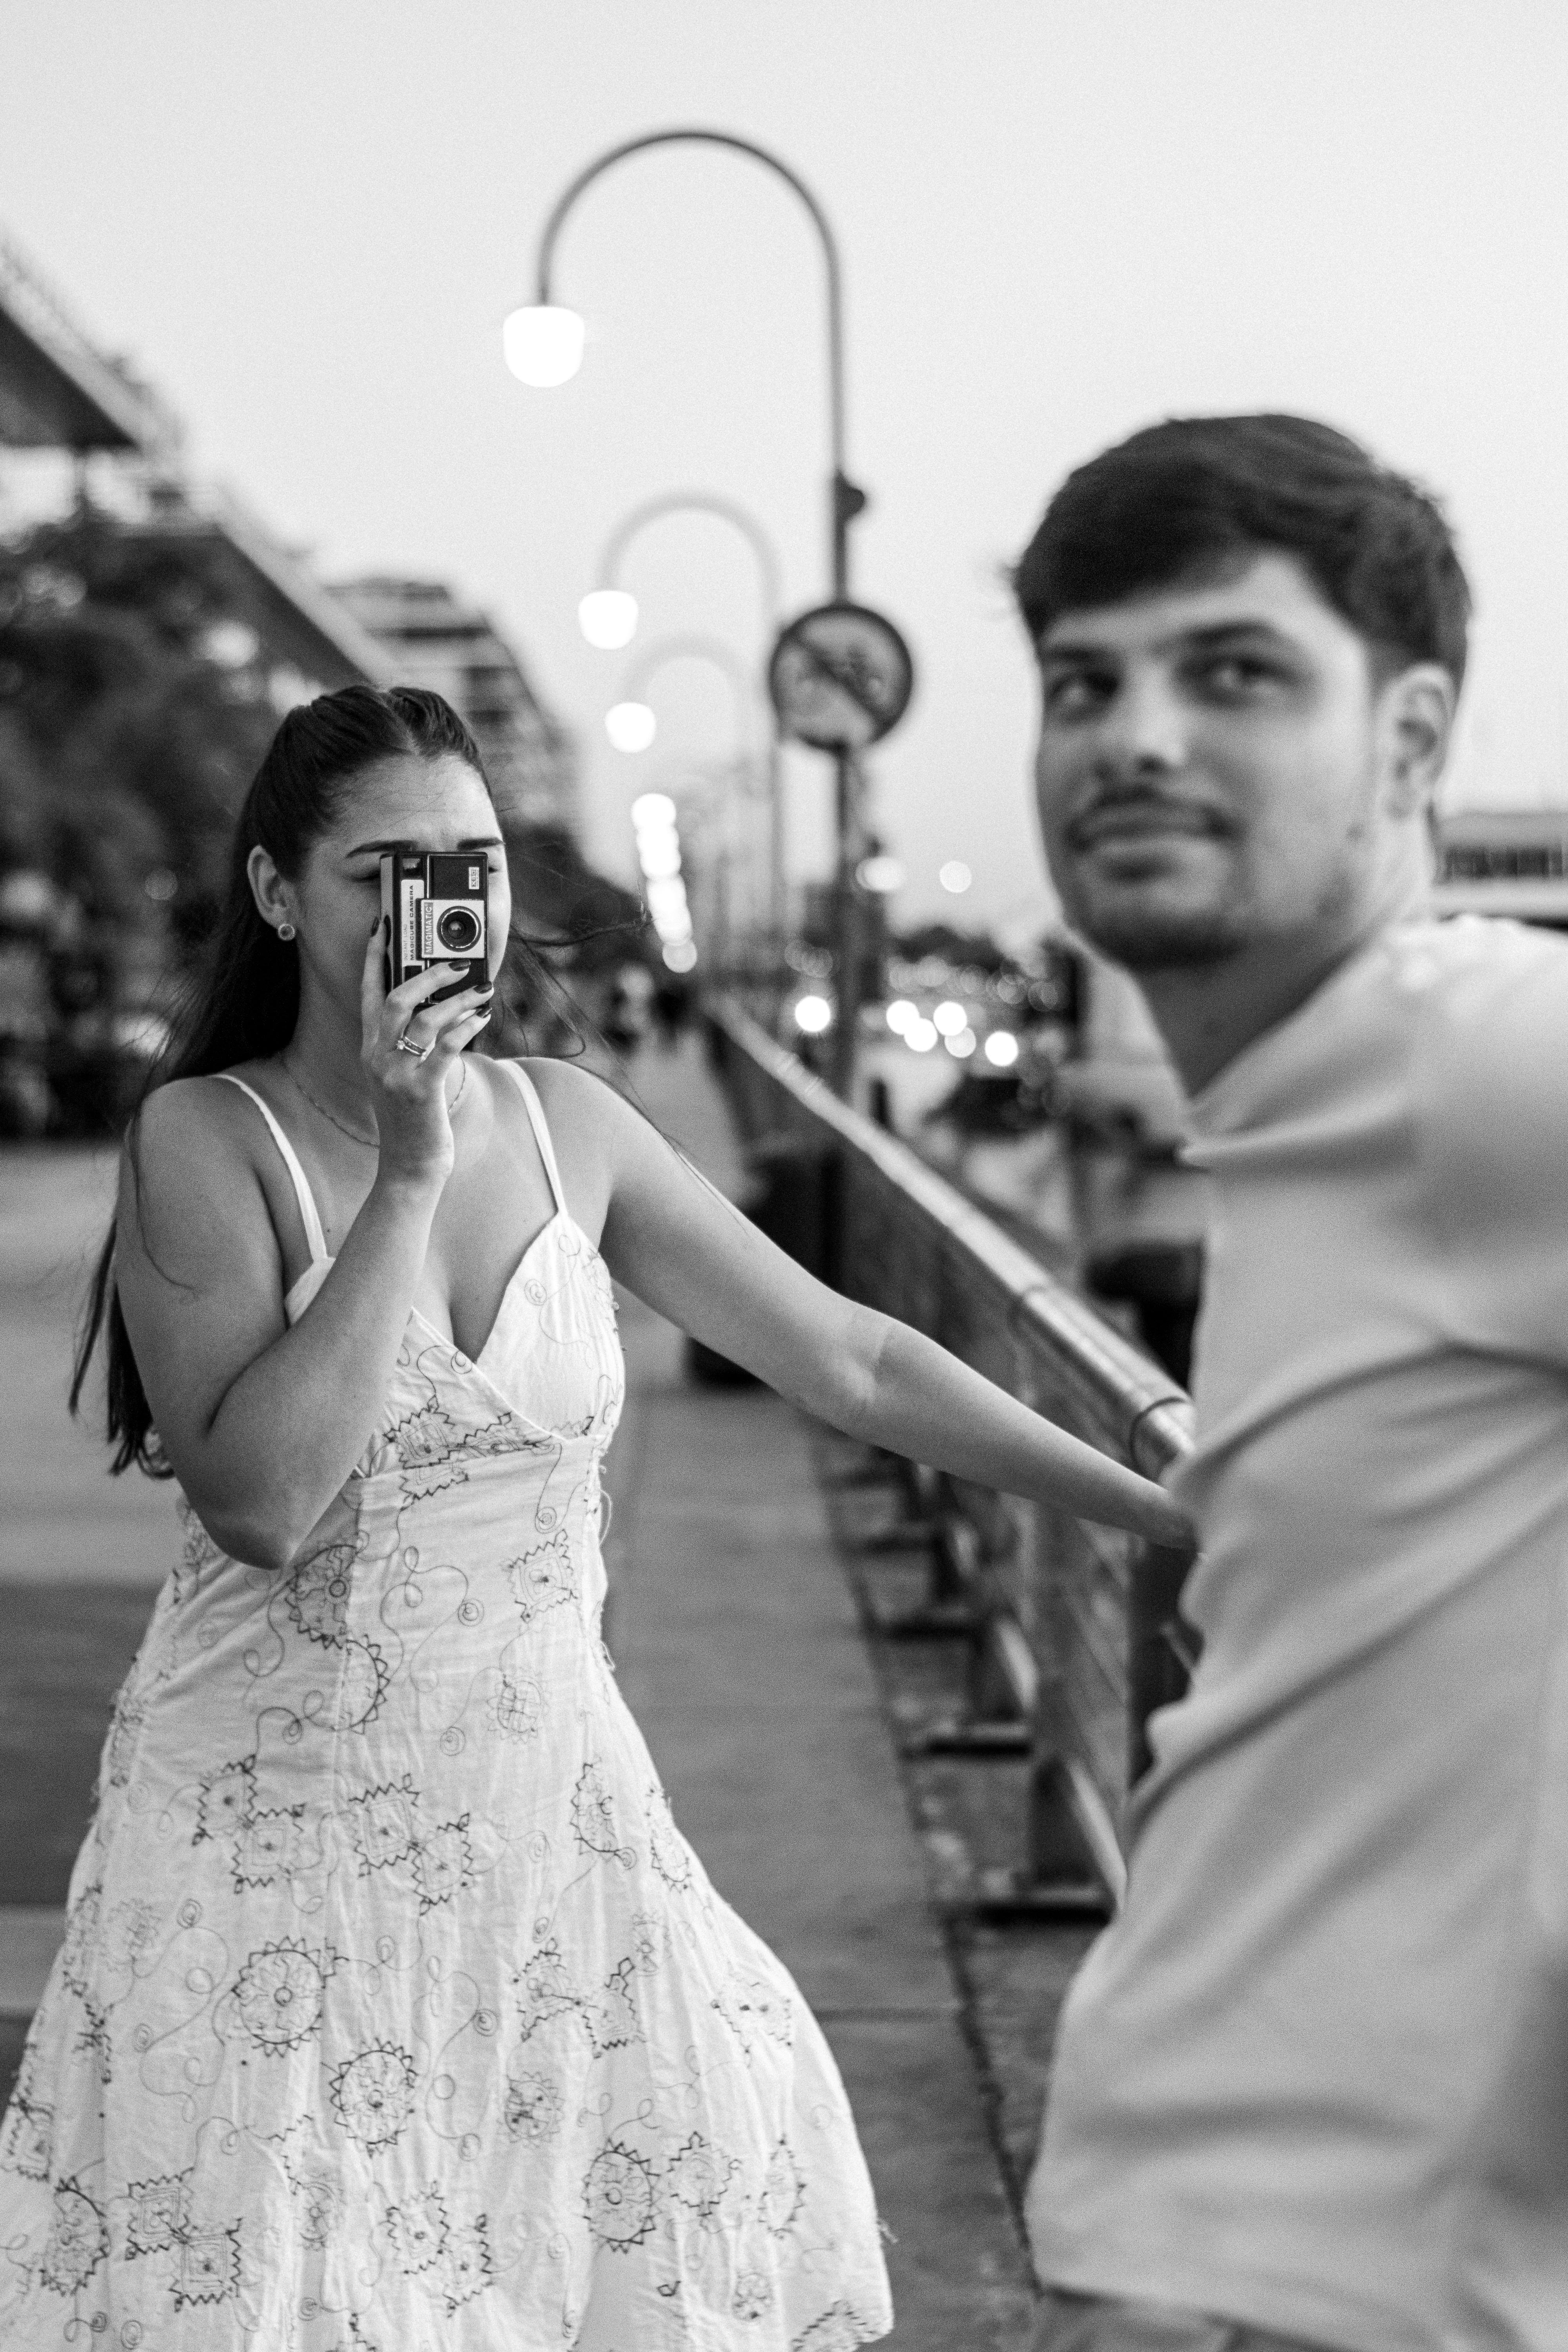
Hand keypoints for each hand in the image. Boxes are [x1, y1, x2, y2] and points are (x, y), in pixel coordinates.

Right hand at [359, 925, 492, 1181]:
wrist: (409, 1165)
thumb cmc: (413, 1118)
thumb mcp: (401, 1074)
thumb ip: (410, 1042)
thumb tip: (441, 1005)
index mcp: (370, 1048)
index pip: (367, 992)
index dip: (374, 957)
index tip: (383, 927)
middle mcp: (377, 1057)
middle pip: (394, 998)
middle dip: (426, 974)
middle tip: (456, 963)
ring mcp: (396, 1074)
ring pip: (423, 1019)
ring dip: (457, 999)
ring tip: (483, 990)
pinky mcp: (420, 1091)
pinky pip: (444, 1048)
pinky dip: (465, 1028)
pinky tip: (481, 1018)